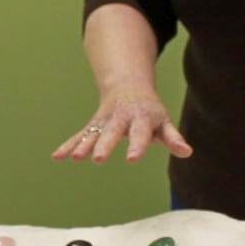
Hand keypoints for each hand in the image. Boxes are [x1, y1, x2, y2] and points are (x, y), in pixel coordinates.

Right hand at [53, 91, 192, 162]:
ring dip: (83, 145)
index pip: (140, 134)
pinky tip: (57, 157)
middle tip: (98, 159)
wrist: (128, 86)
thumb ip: (173, 138)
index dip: (137, 146)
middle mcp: (120, 119)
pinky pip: (80, 135)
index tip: (131, 159)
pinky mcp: (93, 125)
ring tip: (75, 158)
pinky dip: (69, 145)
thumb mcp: (163, 122)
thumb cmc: (150, 111)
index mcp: (141, 118)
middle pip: (112, 133)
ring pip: (93, 134)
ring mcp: (105, 121)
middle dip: (104, 145)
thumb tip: (187, 152)